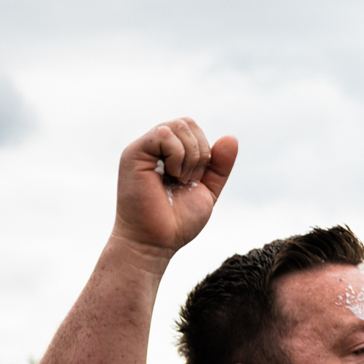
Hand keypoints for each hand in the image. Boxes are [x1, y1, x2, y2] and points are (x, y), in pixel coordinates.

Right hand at [113, 121, 237, 257]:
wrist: (156, 241)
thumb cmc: (177, 220)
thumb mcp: (207, 189)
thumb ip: (219, 165)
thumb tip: (231, 137)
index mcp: (169, 153)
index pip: (194, 129)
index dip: (205, 151)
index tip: (195, 180)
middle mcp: (154, 148)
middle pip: (187, 123)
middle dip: (200, 152)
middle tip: (188, 179)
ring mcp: (142, 149)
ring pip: (178, 126)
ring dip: (190, 156)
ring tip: (179, 179)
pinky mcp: (133, 153)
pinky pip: (164, 134)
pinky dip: (178, 155)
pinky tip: (171, 174)